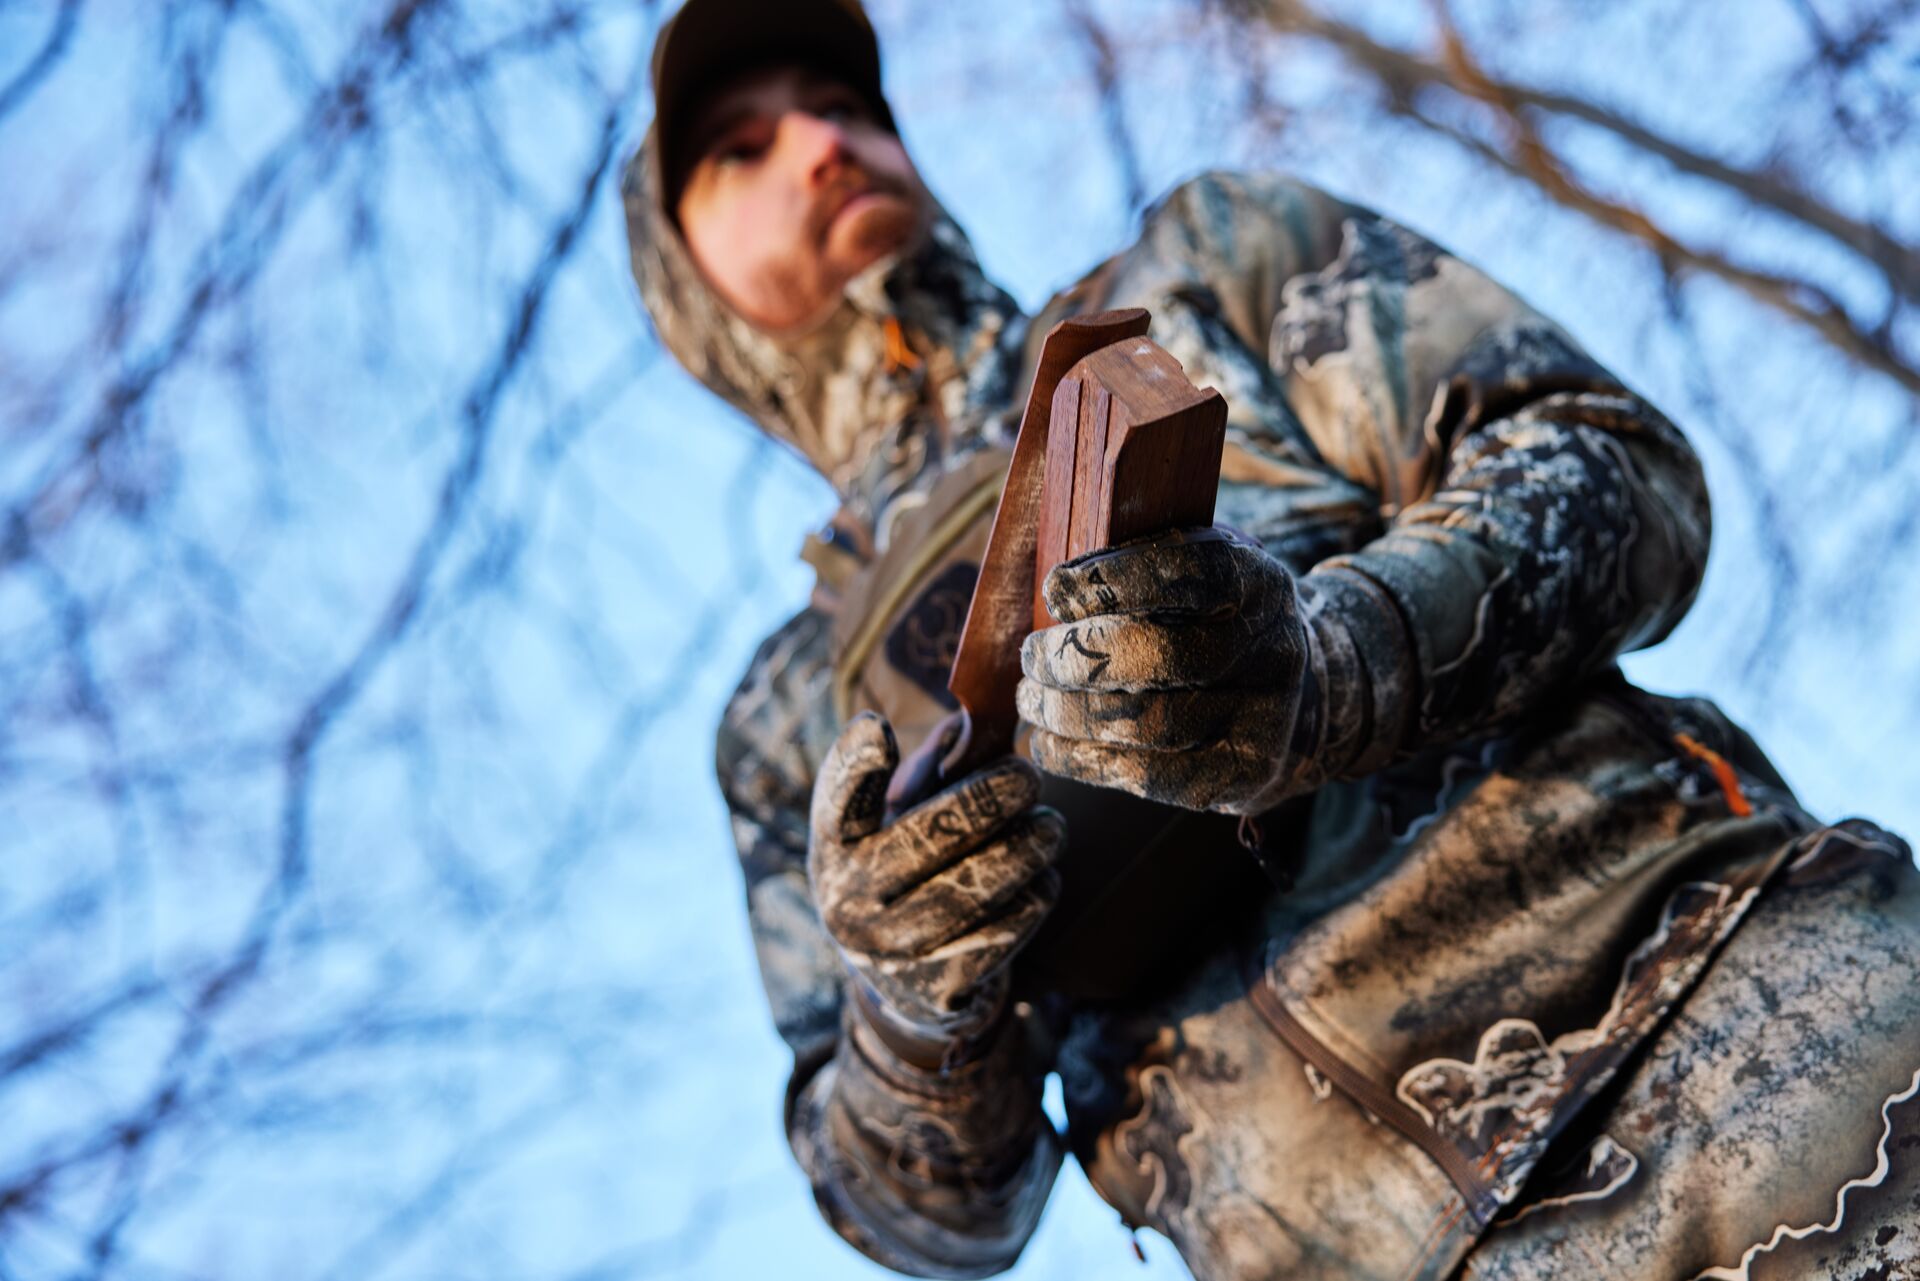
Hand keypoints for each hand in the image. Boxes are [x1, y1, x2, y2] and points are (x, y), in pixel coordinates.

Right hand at [808, 713, 1064, 1046]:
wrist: (903, 981)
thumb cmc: (908, 865)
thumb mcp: (898, 819)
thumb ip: (930, 771)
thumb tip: (983, 731)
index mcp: (835, 847)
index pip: (836, 802)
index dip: (853, 766)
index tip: (877, 729)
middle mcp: (849, 901)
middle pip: (926, 839)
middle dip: (987, 800)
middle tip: (1029, 775)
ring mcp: (891, 952)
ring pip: (973, 888)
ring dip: (1025, 848)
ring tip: (1051, 826)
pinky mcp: (937, 989)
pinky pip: (1002, 932)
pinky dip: (1033, 896)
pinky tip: (1043, 876)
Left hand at [1017, 529, 1321, 814]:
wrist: (1298, 702)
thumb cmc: (1217, 626)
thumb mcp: (1201, 578)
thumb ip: (1146, 566)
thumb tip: (1057, 588)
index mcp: (1259, 585)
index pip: (1192, 574)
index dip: (1116, 579)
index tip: (1056, 589)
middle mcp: (1271, 653)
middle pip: (1164, 655)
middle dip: (1078, 656)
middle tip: (1033, 655)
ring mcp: (1260, 722)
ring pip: (1148, 723)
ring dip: (1068, 712)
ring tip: (1030, 698)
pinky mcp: (1237, 778)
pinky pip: (1145, 776)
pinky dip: (1079, 758)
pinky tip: (1045, 741)